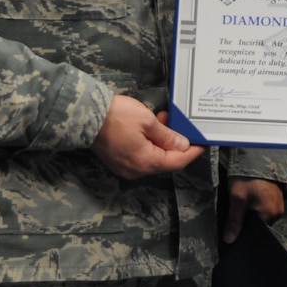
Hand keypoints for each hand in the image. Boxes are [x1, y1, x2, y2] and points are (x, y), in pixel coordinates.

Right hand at [90, 95, 204, 178]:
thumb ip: (167, 136)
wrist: (84, 115)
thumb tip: (182, 146)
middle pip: (165, 162)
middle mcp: (136, 171)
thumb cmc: (116, 116)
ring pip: (153, 159)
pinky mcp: (118, 162)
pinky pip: (141, 157)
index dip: (192, 153)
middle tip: (178, 124)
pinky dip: (149, 145)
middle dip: (175, 144)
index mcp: (146, 162)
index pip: (177, 162)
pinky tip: (149, 129)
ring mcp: (126, 168)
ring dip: (162, 142)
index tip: (202, 144)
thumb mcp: (147, 121)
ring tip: (162, 120)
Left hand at [224, 178, 284, 242]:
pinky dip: (255, 206)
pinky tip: (247, 200)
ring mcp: (278, 203)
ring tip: (241, 206)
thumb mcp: (237, 198)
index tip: (233, 230)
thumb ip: (234, 221)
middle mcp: (278, 211)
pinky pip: (264, 207)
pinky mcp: (276, 196)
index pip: (257, 232)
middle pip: (260, 224)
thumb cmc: (247, 177)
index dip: (244, 232)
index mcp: (270, 214)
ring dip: (251, 212)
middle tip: (235, 215)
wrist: (257, 156)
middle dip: (247, 221)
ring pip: (261, 215)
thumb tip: (230, 240)